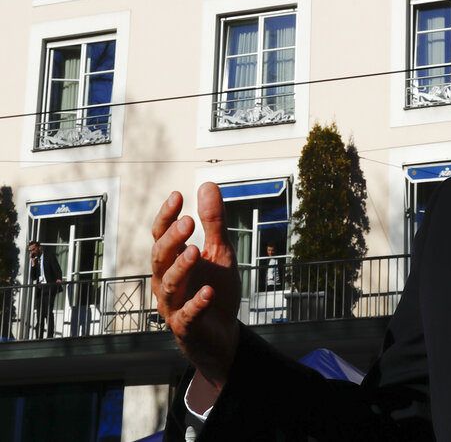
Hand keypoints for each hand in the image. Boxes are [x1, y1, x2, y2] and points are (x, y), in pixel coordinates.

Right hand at [151, 182, 240, 387]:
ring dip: (181, 268)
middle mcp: (165, 281)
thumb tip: (207, 185)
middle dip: (172, 240)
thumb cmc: (215, 288)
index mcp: (172, 261)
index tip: (178, 195)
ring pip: (168, 285)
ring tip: (195, 251)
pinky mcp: (185, 326)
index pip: (162, 235)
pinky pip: (187, 315)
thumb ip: (214, 222)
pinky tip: (208, 292)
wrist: (222, 334)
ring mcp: (173, 305)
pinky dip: (197, 303)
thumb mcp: (220, 251)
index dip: (166, 216)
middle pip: (160, 258)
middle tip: (188, 222)